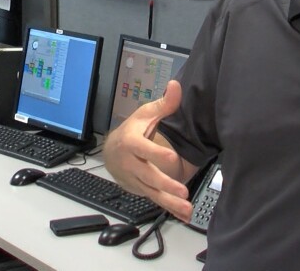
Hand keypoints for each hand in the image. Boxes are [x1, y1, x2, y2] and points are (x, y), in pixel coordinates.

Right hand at [103, 80, 193, 220]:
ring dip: (170, 201)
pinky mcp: (143, 190)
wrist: (112, 152)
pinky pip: (157, 201)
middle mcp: (132, 163)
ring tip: (186, 207)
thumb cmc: (133, 131)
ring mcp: (136, 179)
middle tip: (182, 190)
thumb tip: (175, 86)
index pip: (143, 149)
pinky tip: (184, 214)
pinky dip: (170, 209)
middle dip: (165, 184)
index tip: (172, 158)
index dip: (155, 154)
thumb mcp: (145, 115)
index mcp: (132, 143)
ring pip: (153, 192)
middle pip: (148, 175)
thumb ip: (164, 104)